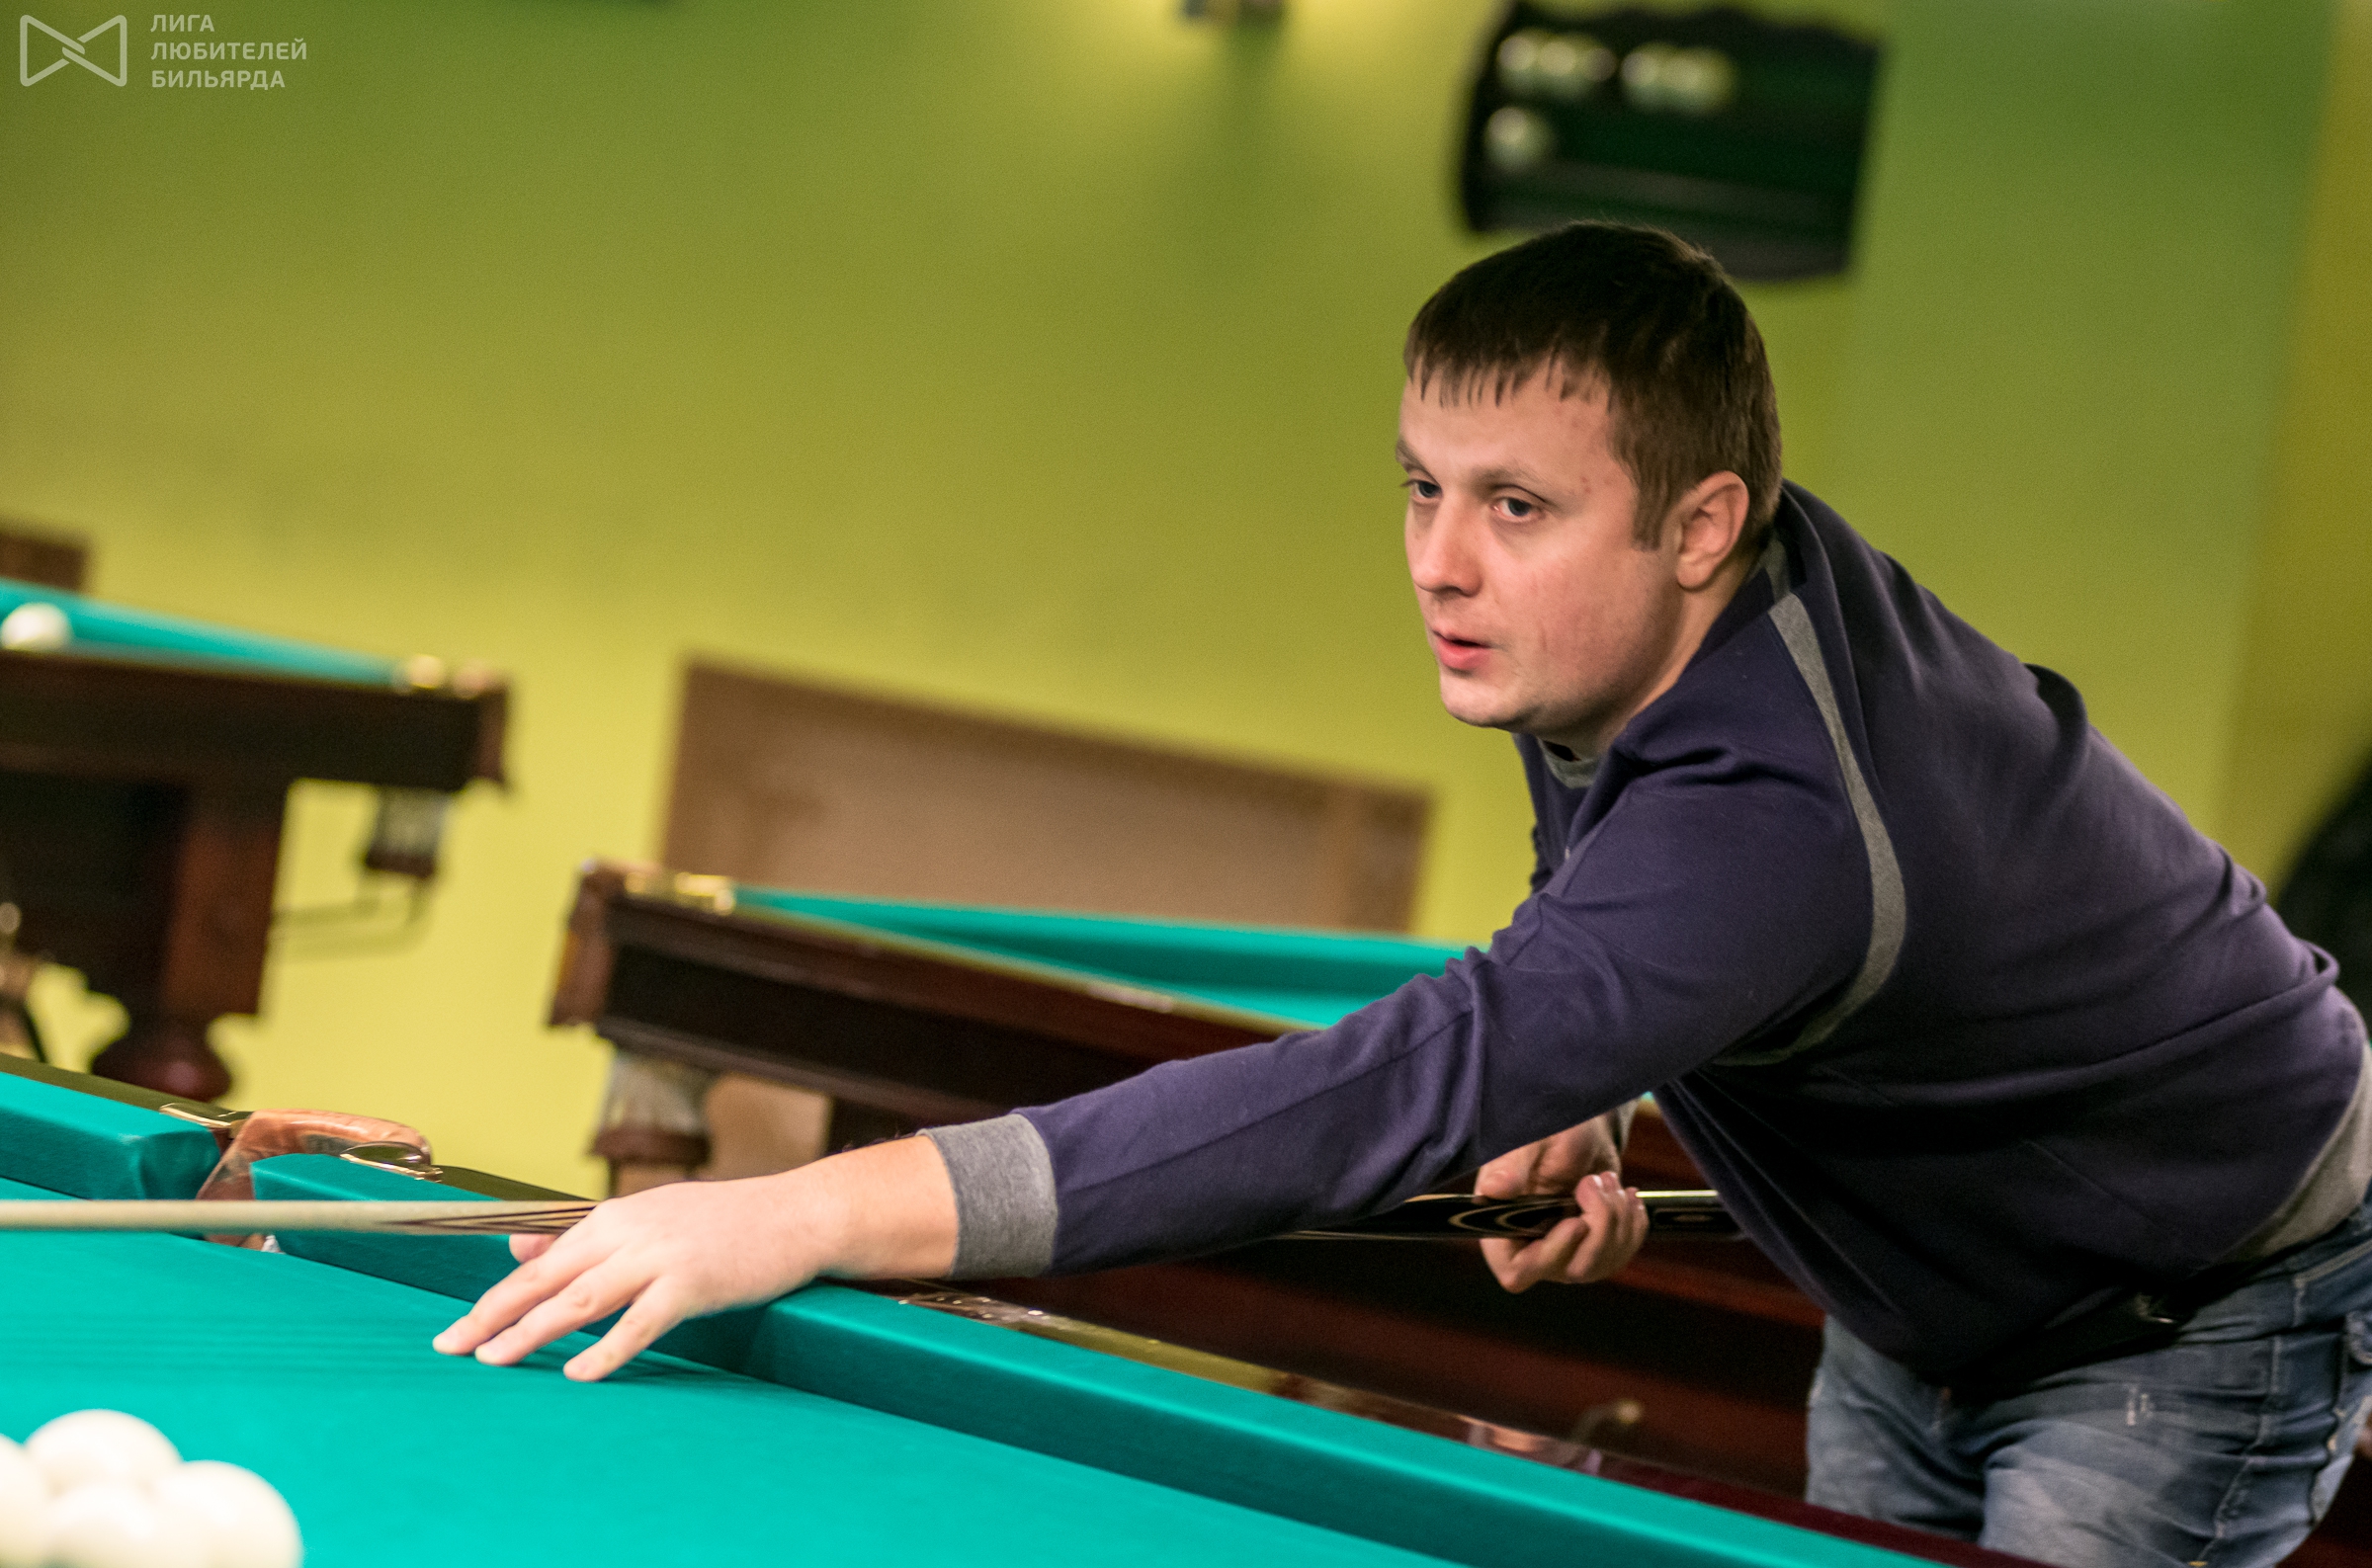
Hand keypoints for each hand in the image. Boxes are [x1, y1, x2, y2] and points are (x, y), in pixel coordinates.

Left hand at [432, 1135, 957, 1381]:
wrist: (796, 1215)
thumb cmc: (724, 1223)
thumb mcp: (650, 1217)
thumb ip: (587, 1236)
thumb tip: (519, 1247)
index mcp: (613, 1217)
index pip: (538, 1262)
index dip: (493, 1297)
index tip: (455, 1330)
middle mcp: (628, 1231)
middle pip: (546, 1279)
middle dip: (494, 1315)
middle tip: (453, 1348)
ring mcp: (660, 1257)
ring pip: (581, 1300)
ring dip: (532, 1332)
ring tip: (496, 1360)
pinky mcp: (692, 1283)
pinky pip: (640, 1323)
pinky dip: (606, 1350)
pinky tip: (579, 1373)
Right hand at [1474, 1115, 1646, 1292]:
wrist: (1582, 1132)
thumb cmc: (1547, 1132)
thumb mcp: (1528, 1146)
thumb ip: (1510, 1169)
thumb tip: (1492, 1189)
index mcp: (1503, 1228)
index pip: (1517, 1271)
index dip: (1550, 1256)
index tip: (1576, 1222)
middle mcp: (1533, 1248)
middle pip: (1572, 1270)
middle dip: (1599, 1225)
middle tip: (1597, 1181)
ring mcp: (1565, 1254)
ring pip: (1601, 1265)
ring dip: (1617, 1220)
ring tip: (1609, 1180)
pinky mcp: (1594, 1250)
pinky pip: (1620, 1256)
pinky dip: (1632, 1225)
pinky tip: (1627, 1195)